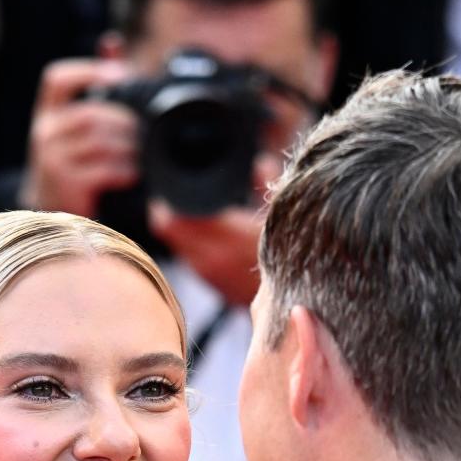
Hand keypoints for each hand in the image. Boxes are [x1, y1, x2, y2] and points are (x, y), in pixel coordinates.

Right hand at [20, 58, 139, 217]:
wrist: (51, 209)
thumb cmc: (72, 162)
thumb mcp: (75, 125)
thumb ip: (92, 87)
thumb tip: (113, 44)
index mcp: (47, 112)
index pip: (57, 80)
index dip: (89, 71)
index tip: (122, 75)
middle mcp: (44, 131)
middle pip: (90, 114)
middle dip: (123, 122)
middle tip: (144, 132)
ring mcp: (52, 158)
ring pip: (98, 142)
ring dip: (127, 148)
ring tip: (140, 155)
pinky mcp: (65, 183)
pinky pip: (102, 170)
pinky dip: (123, 170)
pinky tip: (132, 175)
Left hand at [147, 153, 281, 306]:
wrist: (295, 298)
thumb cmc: (291, 254)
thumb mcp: (283, 213)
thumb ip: (270, 185)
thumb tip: (261, 161)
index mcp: (223, 234)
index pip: (170, 220)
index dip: (165, 202)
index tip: (169, 191)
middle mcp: (209, 256)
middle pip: (167, 230)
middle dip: (169, 211)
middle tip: (176, 197)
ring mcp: (208, 273)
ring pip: (178, 245)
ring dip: (181, 230)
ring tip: (194, 215)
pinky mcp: (211, 283)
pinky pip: (189, 258)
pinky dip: (191, 246)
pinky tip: (208, 237)